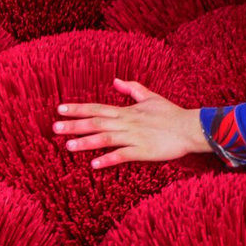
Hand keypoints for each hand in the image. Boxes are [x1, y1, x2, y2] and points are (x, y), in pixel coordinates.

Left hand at [54, 80, 210, 167]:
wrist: (191, 128)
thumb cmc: (171, 114)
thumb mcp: (151, 97)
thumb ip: (132, 89)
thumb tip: (115, 80)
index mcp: (126, 111)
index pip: (97, 108)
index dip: (78, 109)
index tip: (60, 109)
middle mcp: (126, 123)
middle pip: (96, 122)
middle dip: (75, 125)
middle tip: (55, 127)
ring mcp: (134, 137)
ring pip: (105, 138)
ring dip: (86, 142)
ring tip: (68, 146)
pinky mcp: (143, 151)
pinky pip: (122, 155)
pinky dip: (108, 159)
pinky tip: (94, 165)